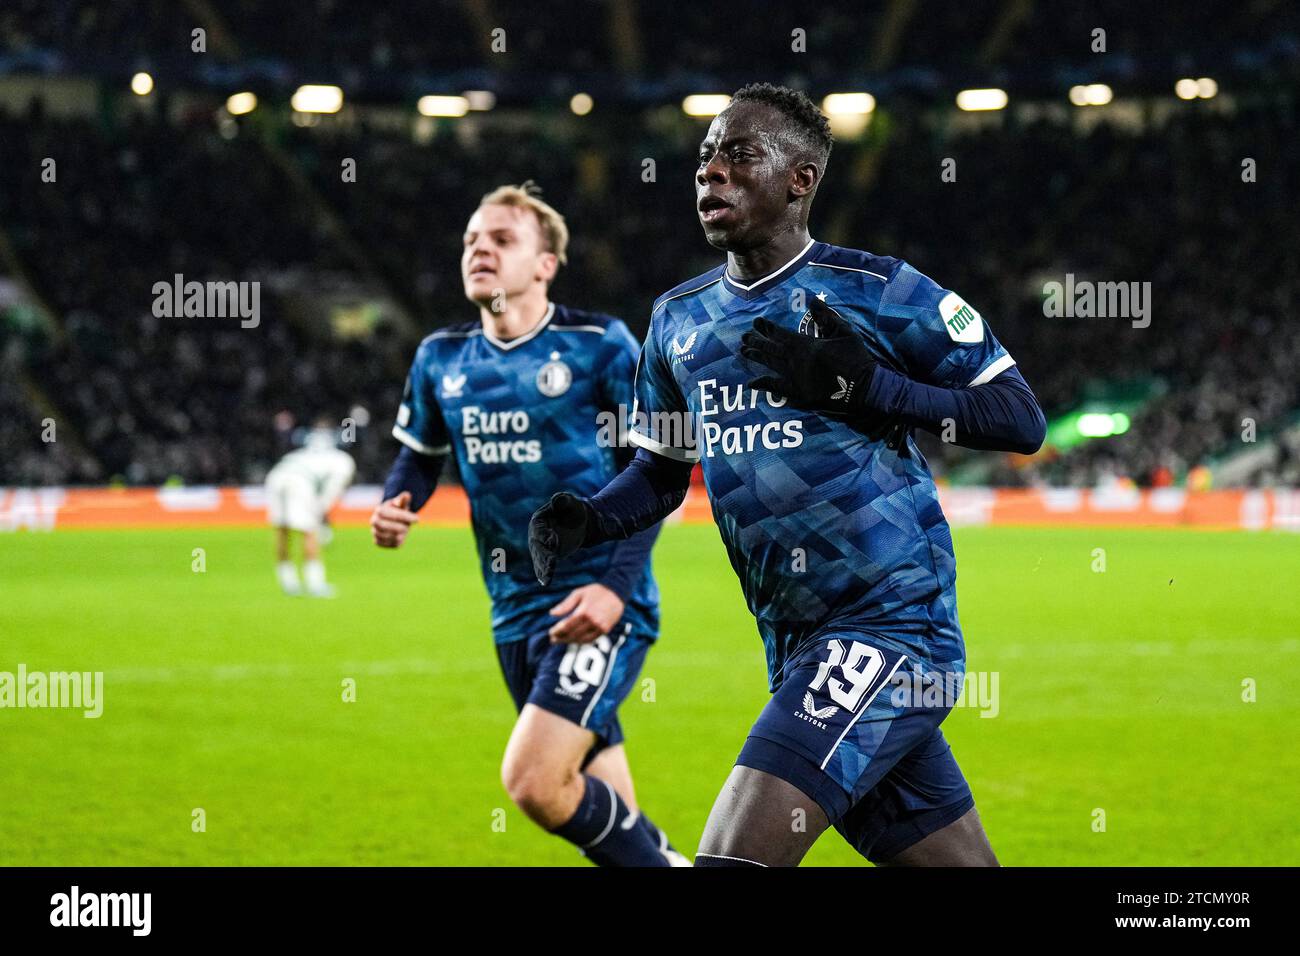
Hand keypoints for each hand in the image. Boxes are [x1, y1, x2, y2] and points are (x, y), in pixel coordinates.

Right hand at [371, 491, 418, 547]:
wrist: (392, 520)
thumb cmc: (398, 510)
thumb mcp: (401, 504)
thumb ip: (403, 500)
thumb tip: (406, 495)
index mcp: (379, 510)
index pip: (391, 514)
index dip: (405, 517)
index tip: (417, 519)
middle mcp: (374, 521)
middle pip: (386, 527)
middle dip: (400, 527)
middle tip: (408, 527)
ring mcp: (375, 532)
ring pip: (390, 537)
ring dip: (401, 535)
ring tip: (404, 530)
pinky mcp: (378, 542)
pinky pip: (390, 544)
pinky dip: (399, 541)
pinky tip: (401, 536)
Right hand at [528, 492, 591, 584]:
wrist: (578, 521)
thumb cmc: (573, 508)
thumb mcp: (569, 501)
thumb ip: (562, 500)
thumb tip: (557, 500)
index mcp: (538, 521)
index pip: (538, 530)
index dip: (544, 536)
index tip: (553, 540)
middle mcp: (535, 535)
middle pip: (537, 548)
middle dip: (544, 556)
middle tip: (551, 562)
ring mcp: (540, 547)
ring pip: (540, 560)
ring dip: (543, 569)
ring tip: (547, 579)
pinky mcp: (547, 556)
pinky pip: (543, 566)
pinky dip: (543, 574)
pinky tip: (545, 582)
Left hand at [548, 584, 624, 644]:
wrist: (617, 592)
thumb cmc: (596, 591)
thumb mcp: (578, 593)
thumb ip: (565, 605)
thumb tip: (552, 613)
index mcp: (584, 611)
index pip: (567, 626)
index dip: (557, 631)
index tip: (551, 633)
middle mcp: (592, 621)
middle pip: (573, 634)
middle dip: (561, 638)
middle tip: (553, 640)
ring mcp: (600, 626)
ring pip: (581, 639)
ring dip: (570, 641)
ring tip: (562, 641)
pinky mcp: (605, 630)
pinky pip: (591, 639)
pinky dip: (581, 641)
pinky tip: (574, 640)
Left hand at [740, 295, 879, 414]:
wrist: (864, 388)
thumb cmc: (856, 358)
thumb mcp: (844, 332)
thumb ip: (826, 317)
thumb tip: (813, 301)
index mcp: (806, 345)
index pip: (780, 334)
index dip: (767, 328)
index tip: (757, 322)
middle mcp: (795, 361)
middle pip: (771, 349)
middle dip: (756, 341)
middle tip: (744, 337)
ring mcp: (795, 379)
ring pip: (770, 366)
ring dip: (756, 358)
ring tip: (743, 351)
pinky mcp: (799, 395)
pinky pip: (776, 389)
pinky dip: (763, 384)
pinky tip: (751, 383)